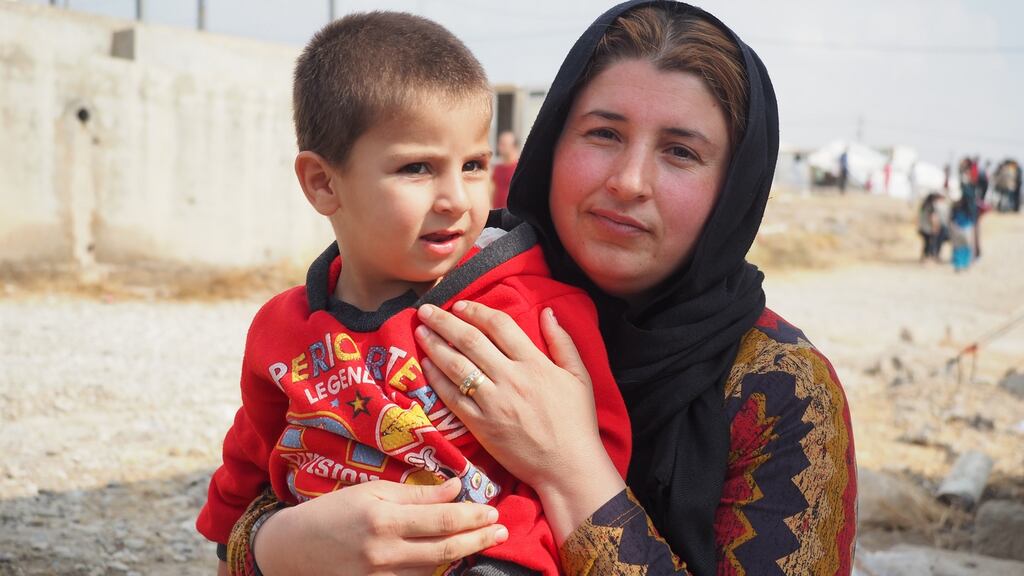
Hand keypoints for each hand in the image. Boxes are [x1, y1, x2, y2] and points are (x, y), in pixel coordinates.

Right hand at [253, 478, 506, 575]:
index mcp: (384, 520)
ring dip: (463, 554)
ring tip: (484, 540)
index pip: (442, 520)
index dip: (472, 517)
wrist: (293, 549)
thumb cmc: (334, 511)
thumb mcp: (373, 492)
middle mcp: (385, 552)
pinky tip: (452, 558)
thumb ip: (417, 494)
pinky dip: (437, 568)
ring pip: (435, 567)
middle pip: (446, 549)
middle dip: (479, 539)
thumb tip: (456, 487)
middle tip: (502, 530)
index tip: (493, 511)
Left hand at [414, 301, 624, 540]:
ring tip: (420, 330)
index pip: (499, 326)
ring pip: (456, 366)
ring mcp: (493, 403)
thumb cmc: (576, 423)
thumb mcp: (579, 377)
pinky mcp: (480, 426)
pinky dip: (436, 378)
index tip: (460, 305)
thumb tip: (548, 312)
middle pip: (470, 341)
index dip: (476, 311)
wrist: (567, 468)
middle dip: (445, 322)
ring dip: (435, 345)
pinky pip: (452, 397)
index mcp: (535, 364)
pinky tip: (426, 364)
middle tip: (426, 309)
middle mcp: (511, 379)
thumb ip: (563, 342)